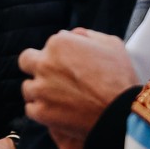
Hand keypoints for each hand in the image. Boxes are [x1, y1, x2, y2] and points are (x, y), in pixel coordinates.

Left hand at [20, 28, 141, 148]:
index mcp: (59, 43)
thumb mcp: (112, 45)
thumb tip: (73, 34)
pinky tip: (55, 112)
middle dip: (36, 67)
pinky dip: (41, 110)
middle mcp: (44, 63)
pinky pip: (31, 109)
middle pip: (26, 61)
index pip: (48, 46)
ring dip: (39, 91)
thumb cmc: (121, 79)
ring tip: (58, 98)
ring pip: (28, 87)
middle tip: (51, 78)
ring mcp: (40, 88)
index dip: (58, 56)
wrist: (122, 115)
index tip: (69, 66)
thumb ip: (88, 35)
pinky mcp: (40, 111)